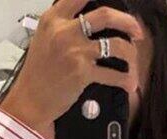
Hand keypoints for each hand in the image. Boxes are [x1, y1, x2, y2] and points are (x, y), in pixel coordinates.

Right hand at [0, 0, 143, 138]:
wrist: (29, 101)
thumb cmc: (37, 73)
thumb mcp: (44, 38)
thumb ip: (63, 24)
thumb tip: (87, 16)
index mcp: (54, 19)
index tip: (119, 2)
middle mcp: (65, 31)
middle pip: (105, 15)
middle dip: (127, 22)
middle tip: (136, 31)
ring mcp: (75, 52)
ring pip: (115, 45)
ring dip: (130, 54)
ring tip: (133, 60)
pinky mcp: (82, 73)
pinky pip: (113, 74)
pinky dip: (125, 80)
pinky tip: (129, 83)